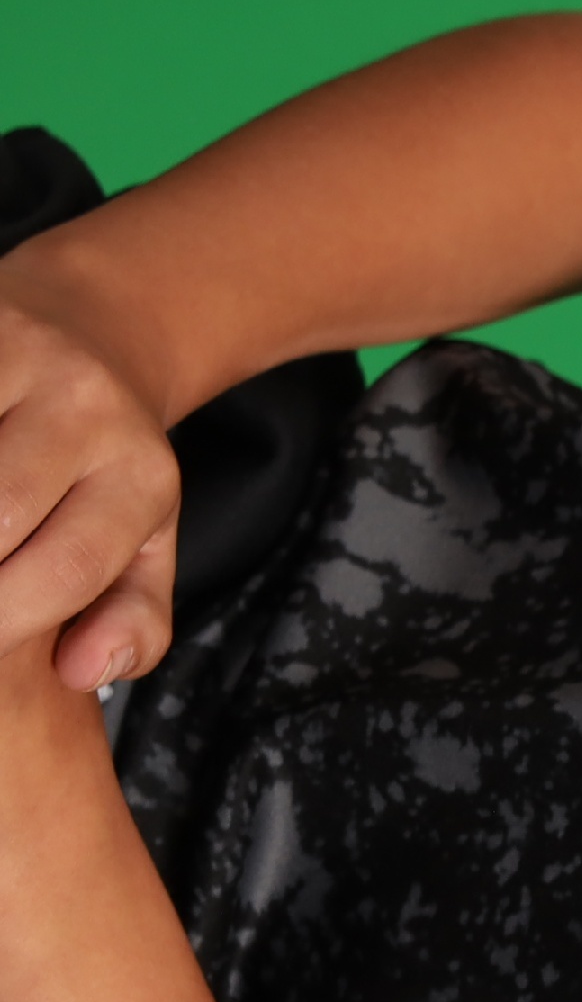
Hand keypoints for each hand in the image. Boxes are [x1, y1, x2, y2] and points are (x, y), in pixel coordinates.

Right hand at [0, 291, 179, 691]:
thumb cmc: (105, 461)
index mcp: (141, 475)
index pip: (70, 565)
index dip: (5, 617)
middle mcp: (89, 409)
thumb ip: (130, 618)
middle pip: (1, 509)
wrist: (95, 330)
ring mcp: (22, 355)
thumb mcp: (146, 539)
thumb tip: (82, 672)